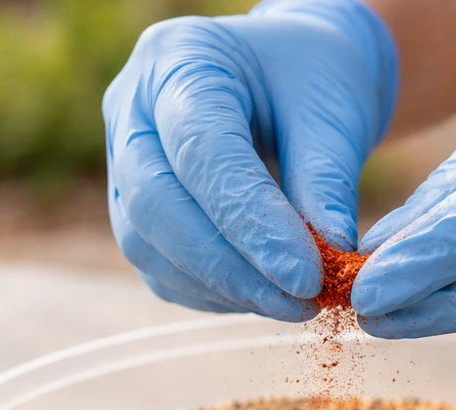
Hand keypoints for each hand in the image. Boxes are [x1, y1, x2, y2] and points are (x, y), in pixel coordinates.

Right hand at [104, 0, 396, 318]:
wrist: (292, 76)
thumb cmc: (314, 78)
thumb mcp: (332, 111)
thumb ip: (327, 179)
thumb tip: (333, 253)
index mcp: (179, 59)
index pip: (201, 153)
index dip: (251, 224)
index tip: (306, 277)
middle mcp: (131, 110)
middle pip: (154, 204)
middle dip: (229, 268)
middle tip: (300, 303)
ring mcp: (122, 163)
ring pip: (146, 244)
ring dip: (221, 288)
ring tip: (292, 304)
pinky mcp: (133, 211)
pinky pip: (158, 268)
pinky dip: (212, 294)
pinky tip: (264, 297)